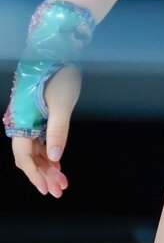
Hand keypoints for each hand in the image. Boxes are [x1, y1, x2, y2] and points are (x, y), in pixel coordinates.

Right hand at [11, 65, 80, 197]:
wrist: (58, 52)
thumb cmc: (60, 74)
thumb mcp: (62, 102)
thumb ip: (58, 130)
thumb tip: (54, 158)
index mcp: (23, 120)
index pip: (24, 155)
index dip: (35, 174)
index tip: (47, 189)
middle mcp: (23, 122)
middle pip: (28, 157)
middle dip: (43, 175)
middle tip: (58, 191)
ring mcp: (30, 120)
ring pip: (35, 150)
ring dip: (47, 167)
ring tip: (61, 183)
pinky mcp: (39, 116)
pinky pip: (40, 141)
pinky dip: (49, 154)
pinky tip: (58, 165)